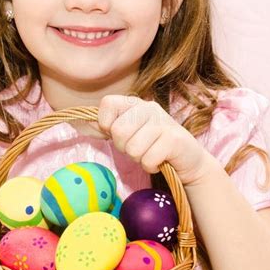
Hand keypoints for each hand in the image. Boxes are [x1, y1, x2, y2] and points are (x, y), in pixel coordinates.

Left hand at [92, 94, 211, 186]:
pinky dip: (151, 166)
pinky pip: (148, 159)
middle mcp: (148, 107)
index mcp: (134, 103)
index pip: (107, 104)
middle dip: (124, 148)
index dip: (107, 124)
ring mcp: (163, 121)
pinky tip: (160, 161)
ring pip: (133, 148)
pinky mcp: (174, 139)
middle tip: (138, 148)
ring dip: (139, 158)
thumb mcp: (128, 134)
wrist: (187, 160)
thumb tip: (82, 123)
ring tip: (150, 154)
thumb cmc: (152, 146)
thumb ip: (108, 127)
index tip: (118, 135)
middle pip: (118, 131)